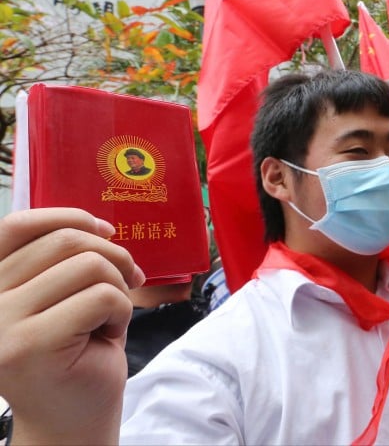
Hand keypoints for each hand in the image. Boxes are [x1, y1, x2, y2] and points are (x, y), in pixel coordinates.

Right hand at [0, 208, 144, 443]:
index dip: (66, 216)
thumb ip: (59, 262)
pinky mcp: (30, 345)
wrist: (71, 422)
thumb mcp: (60, 298)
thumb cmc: (74, 357)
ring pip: (88, 266)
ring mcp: (1, 324)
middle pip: (64, 242)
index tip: (104, 231)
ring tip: (105, 320)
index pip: (16, 227)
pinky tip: (106, 337)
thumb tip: (95, 225)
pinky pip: (102, 297)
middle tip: (126, 286)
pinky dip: (120, 312)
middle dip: (111, 258)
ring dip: (116, 290)